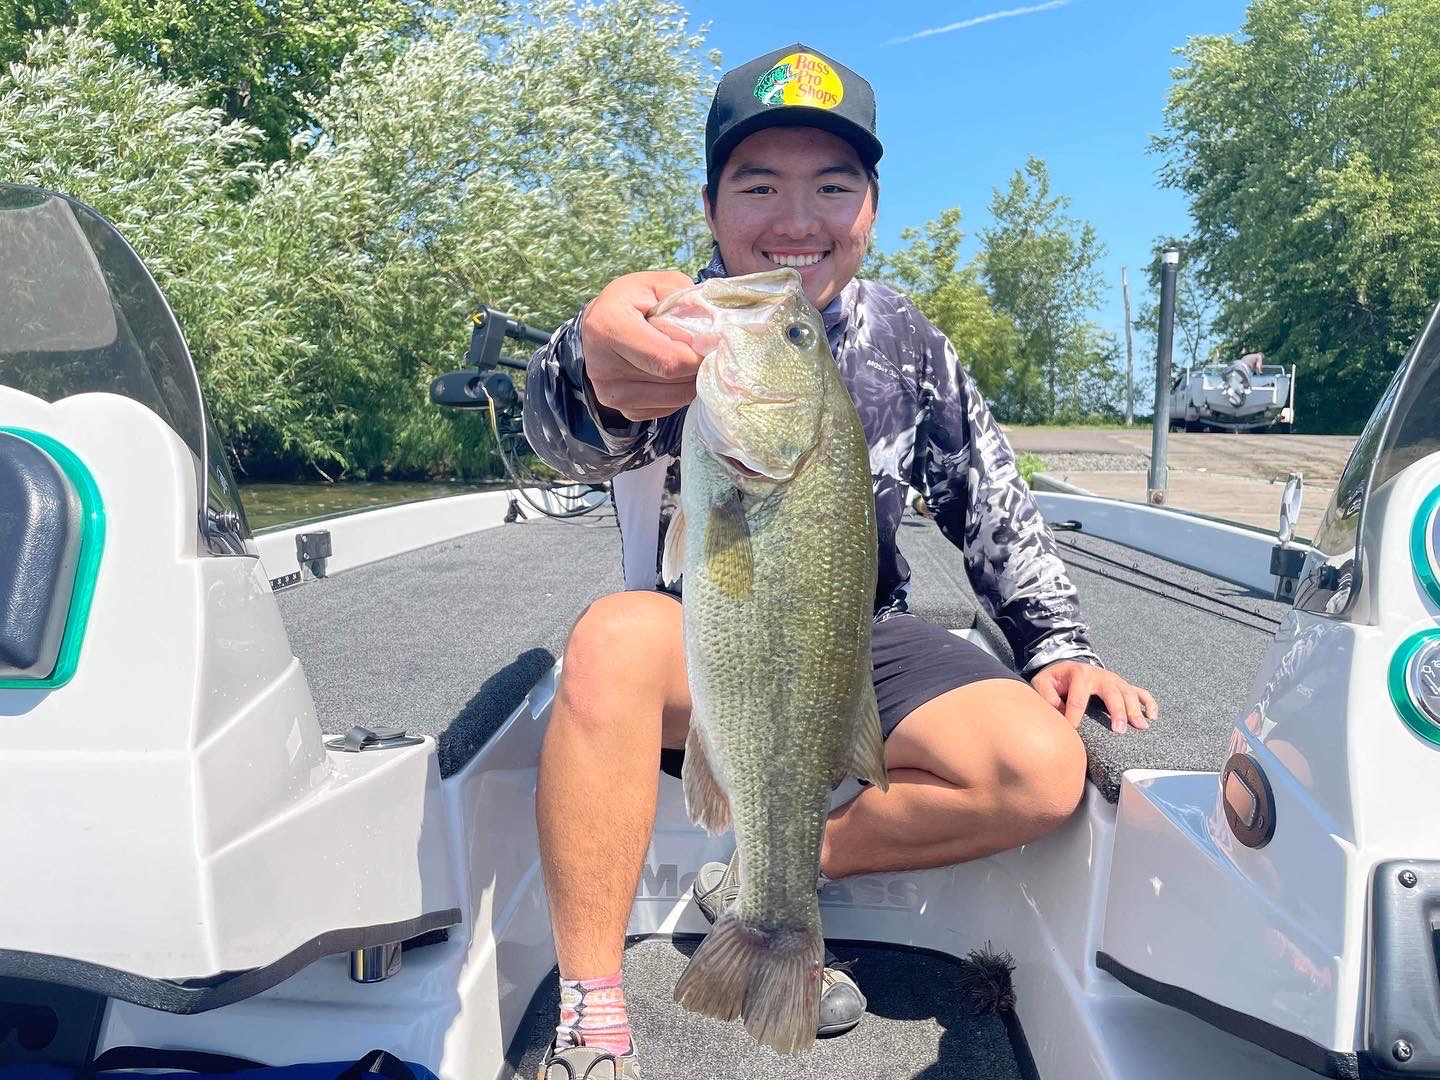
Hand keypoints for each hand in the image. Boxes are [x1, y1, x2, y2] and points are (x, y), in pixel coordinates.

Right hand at [580, 270, 702, 420]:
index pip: (668, 359)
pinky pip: (667, 409)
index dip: (699, 355)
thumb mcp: (657, 284)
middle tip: (705, 349)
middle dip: (698, 366)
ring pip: (675, 399)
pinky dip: (679, 393)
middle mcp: (603, 366)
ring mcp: (611, 393)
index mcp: (608, 327)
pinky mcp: (623, 410)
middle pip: (673, 380)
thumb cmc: (630, 301)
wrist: (599, 326)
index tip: (714, 344)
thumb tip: (712, 333)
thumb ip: (686, 300)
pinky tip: (672, 374)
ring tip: (687, 358)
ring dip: (691, 381)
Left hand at [1031, 662, 1157, 733]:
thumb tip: (1058, 710)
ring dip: (1135, 710)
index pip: (1078, 699)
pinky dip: (1150, 703)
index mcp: (1079, 674)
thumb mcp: (1043, 681)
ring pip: (1129, 693)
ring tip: (1140, 727)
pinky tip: (1153, 716)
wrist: (1069, 665)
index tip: (1074, 733)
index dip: (1075, 717)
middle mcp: (1100, 676)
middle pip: (1112, 693)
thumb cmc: (1056, 679)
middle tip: (1119, 731)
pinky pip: (1141, 692)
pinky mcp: (1123, 686)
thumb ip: (1046, 695)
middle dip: (1116, 711)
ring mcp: (1114, 680)